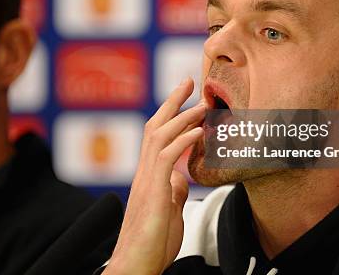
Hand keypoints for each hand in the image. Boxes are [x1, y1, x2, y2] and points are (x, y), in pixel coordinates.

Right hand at [105, 78, 205, 274]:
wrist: (137, 263)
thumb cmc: (153, 241)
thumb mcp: (169, 209)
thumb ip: (173, 189)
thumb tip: (181, 175)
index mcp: (148, 175)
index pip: (157, 135)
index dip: (170, 113)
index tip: (186, 95)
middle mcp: (144, 173)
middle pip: (154, 126)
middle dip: (172, 102)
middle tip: (189, 81)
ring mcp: (147, 181)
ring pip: (159, 137)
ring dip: (181, 117)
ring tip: (201, 103)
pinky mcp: (154, 193)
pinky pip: (166, 159)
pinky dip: (182, 141)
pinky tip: (199, 132)